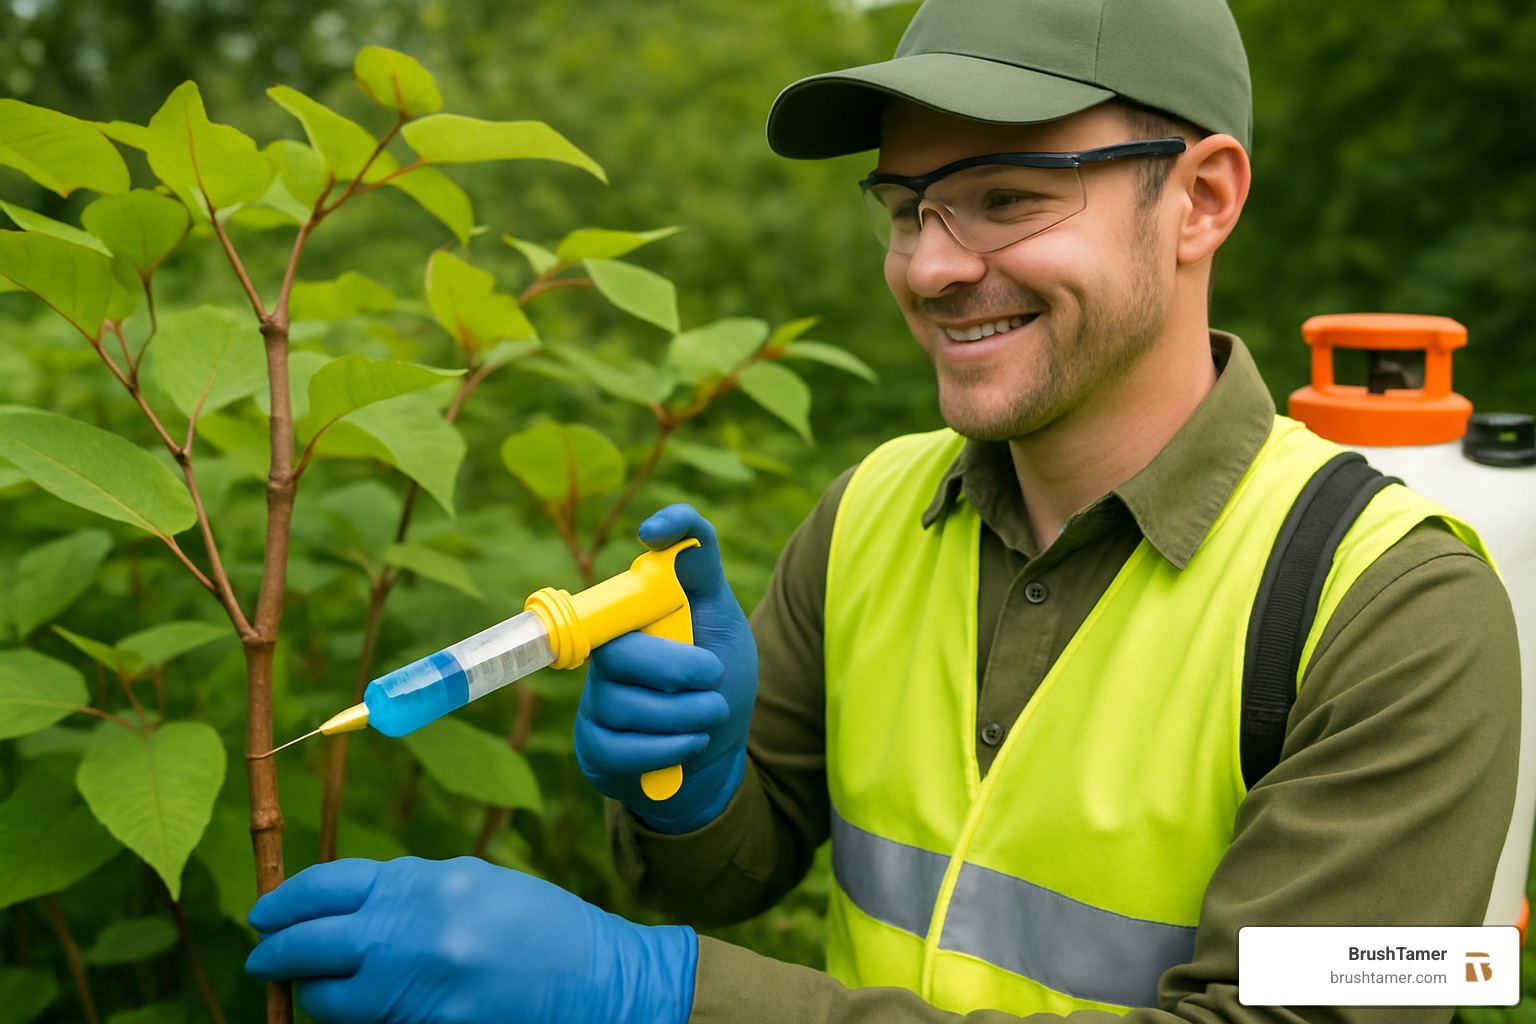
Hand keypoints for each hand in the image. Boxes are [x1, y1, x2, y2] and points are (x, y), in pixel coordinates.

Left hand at [245, 857, 695, 1023]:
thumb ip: (406, 894)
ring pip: (328, 999)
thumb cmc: (538, 926)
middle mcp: (416, 931)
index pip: (329, 887)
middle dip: (276, 954)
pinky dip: (356, 1018)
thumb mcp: (470, 885)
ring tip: (306, 989)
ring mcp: (421, 987)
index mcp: (427, 883)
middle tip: (261, 958)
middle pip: (312, 945)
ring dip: (311, 994)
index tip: (264, 915)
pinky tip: (359, 1009)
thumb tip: (344, 911)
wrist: (599, 979)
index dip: (286, 902)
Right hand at [575, 503, 757, 832]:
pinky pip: (620, 749)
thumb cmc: (716, 683)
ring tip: (712, 714)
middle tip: (715, 676)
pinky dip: (667, 750)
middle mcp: (608, 649)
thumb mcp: (723, 627)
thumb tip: (679, 536)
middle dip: (676, 668)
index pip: (634, 569)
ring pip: (623, 703)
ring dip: (684, 715)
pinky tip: (690, 744)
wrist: (714, 756)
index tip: (654, 535)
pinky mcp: (595, 746)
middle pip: (619, 650)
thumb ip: (701, 578)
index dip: (651, 544)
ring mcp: (597, 698)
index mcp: (636, 612)